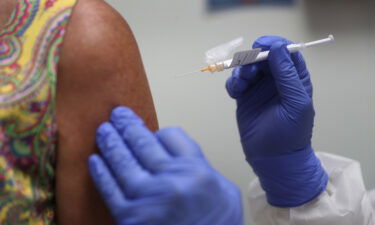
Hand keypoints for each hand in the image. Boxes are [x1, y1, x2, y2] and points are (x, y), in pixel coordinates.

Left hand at [88, 107, 242, 224]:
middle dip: (128, 126)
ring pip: (123, 162)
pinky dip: (101, 173)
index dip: (160, 132)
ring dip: (110, 143)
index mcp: (196, 171)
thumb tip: (172, 145)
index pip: (171, 136)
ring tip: (104, 130)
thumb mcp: (223, 189)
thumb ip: (199, 163)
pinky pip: (110, 190)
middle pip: (143, 144)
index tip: (153, 131)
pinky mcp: (130, 219)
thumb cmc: (216, 224)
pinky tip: (95, 160)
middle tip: (117, 114)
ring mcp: (148, 200)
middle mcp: (171, 181)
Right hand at [226, 36, 326, 206]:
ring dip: (241, 71)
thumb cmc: (291, 134)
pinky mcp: (245, 98)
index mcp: (294, 79)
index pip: (286, 52)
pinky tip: (235, 92)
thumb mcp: (296, 103)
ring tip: (241, 84)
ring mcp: (259, 88)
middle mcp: (276, 80)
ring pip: (247, 68)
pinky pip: (236, 82)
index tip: (261, 45)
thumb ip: (288, 75)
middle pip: (263, 57)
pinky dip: (233, 83)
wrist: (274, 159)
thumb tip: (278, 48)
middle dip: (253, 58)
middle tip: (247, 69)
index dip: (274, 45)